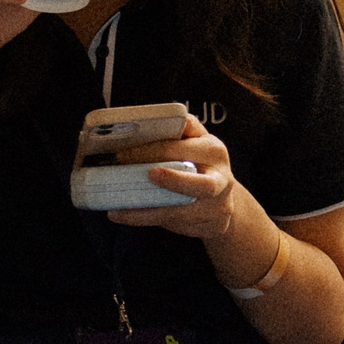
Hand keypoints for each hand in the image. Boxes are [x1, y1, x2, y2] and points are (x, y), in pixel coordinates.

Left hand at [110, 114, 239, 239]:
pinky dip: (146, 221)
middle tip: (146, 176)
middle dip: (173, 181)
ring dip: (148, 211)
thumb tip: (167, 117)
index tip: (122, 154)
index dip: (151, 151)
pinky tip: (124, 216)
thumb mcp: (198, 143)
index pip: (182, 148)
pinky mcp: (209, 225)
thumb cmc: (202, 166)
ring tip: (119, 209)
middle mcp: (221, 179)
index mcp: (214, 151)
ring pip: (182, 212)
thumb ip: (184, 131)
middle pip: (200, 184)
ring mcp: (217, 206)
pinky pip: (175, 225)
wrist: (223, 201)